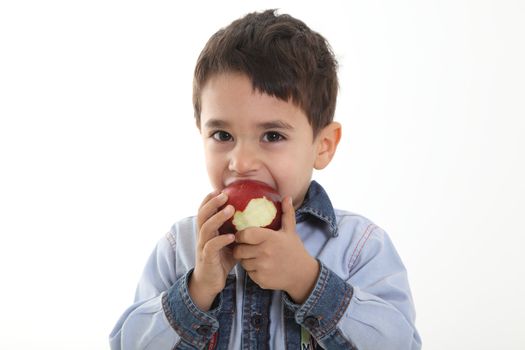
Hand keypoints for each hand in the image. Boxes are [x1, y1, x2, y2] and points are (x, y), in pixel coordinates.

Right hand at [189, 191, 236, 310]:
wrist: (210, 282)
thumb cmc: (222, 260)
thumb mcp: (230, 242)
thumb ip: (237, 231)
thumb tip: (256, 219)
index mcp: (207, 230)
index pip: (204, 210)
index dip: (209, 199)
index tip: (220, 189)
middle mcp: (202, 236)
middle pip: (202, 215)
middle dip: (212, 203)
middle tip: (224, 195)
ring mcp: (203, 247)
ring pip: (206, 228)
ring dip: (217, 218)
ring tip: (230, 210)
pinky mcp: (207, 258)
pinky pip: (211, 247)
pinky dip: (221, 240)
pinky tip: (232, 236)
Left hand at [233, 196, 319, 303]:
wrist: (303, 274)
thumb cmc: (294, 250)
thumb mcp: (290, 231)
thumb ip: (287, 214)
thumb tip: (287, 197)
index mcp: (270, 238)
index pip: (245, 234)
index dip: (240, 235)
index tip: (242, 235)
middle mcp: (265, 252)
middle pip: (239, 249)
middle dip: (239, 248)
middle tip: (244, 247)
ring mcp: (263, 267)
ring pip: (242, 262)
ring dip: (245, 259)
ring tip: (253, 256)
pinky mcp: (261, 279)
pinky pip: (248, 273)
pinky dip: (251, 270)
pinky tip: (260, 267)